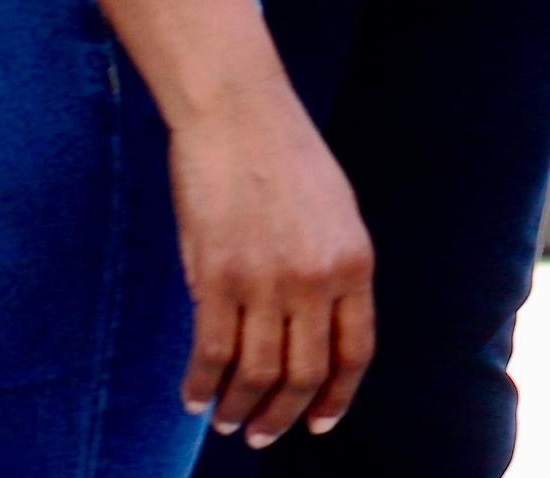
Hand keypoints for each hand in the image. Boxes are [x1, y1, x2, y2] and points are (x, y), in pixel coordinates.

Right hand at [171, 94, 374, 445]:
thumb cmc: (286, 158)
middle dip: (282, 416)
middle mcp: (317, 280)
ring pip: (256, 374)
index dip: (336, 398)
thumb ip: (333, 272)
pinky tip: (194, 397)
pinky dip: (201, 385)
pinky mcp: (216, 279)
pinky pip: (211, 354)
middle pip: (304, 374)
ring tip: (227, 422)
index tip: (319, 423)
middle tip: (261, 435)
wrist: (239, 115)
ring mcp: (266, 282)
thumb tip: (314, 331)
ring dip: (239, 409)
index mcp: (355, 263)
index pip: (354, 353)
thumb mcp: (336, 213)